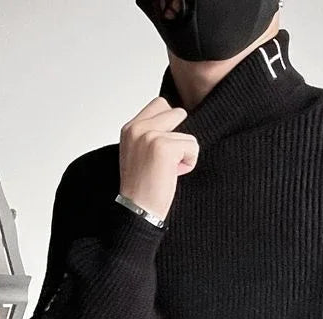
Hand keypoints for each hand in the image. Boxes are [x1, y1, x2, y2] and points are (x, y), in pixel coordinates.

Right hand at [119, 96, 199, 219]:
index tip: (165, 149)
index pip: (160, 104)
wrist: (137, 210)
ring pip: (187, 134)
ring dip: (184, 154)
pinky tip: (174, 175)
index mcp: (130, 128)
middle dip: (179, 137)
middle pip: (176, 113)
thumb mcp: (139, 153)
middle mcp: (138, 128)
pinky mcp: (164, 147)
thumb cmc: (141, 187)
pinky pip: (193, 146)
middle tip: (168, 161)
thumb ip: (150, 134)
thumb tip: (177, 117)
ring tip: (168, 170)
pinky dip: (189, 163)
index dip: (170, 124)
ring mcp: (150, 135)